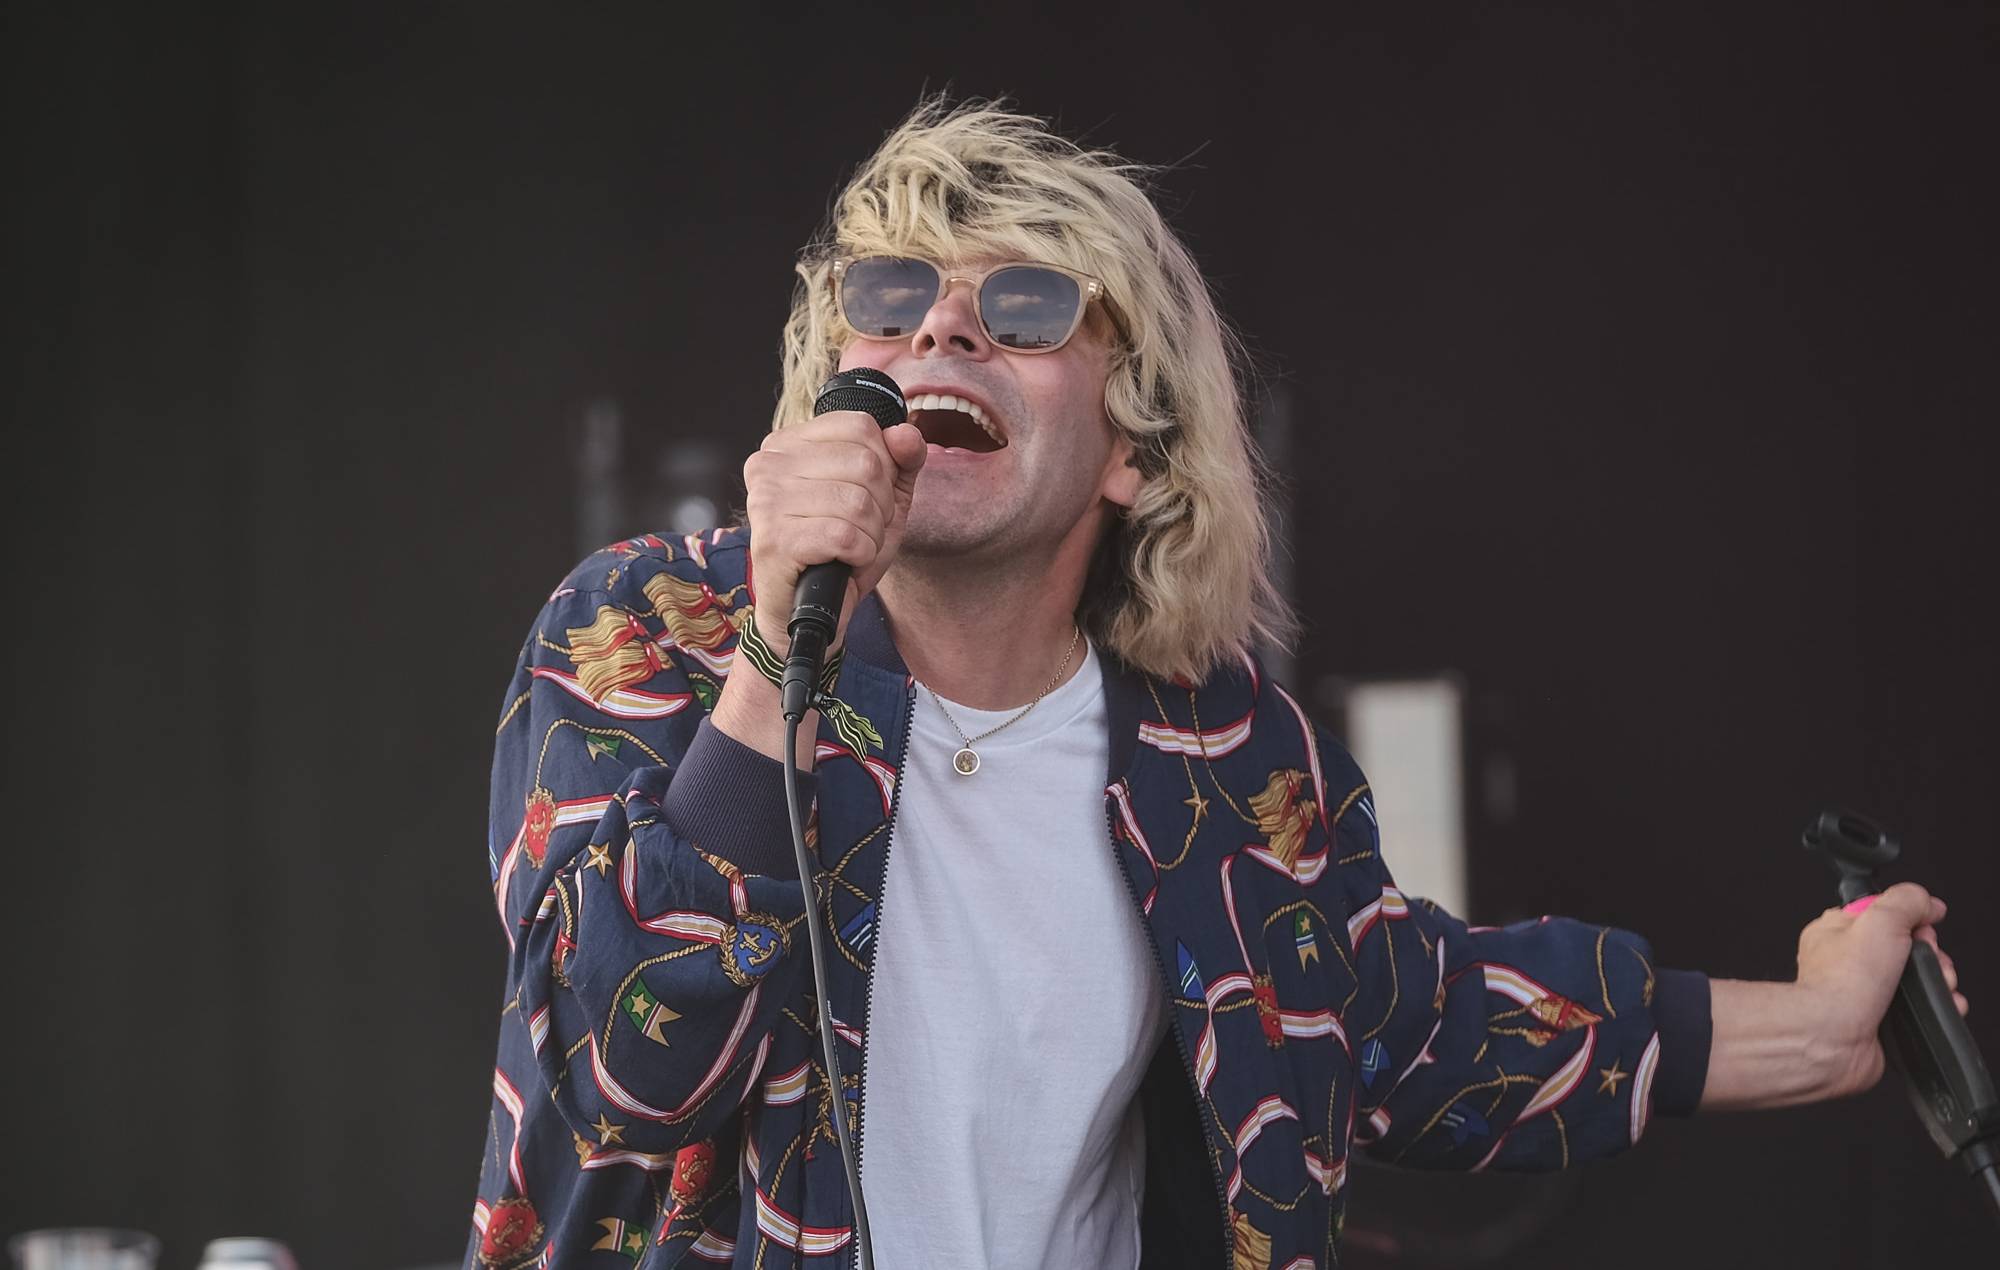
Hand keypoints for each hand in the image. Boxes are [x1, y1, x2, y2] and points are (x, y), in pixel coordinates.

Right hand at [741, 412, 926, 654]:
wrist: (812, 611)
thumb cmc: (841, 550)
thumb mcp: (884, 498)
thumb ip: (902, 461)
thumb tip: (905, 434)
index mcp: (789, 443)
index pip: (861, 425)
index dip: (885, 465)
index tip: (867, 496)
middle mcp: (769, 464)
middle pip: (866, 463)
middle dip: (881, 505)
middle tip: (859, 530)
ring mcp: (766, 501)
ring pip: (859, 502)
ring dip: (871, 535)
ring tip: (849, 548)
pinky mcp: (774, 539)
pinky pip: (846, 535)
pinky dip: (860, 555)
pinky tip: (842, 563)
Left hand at [1793, 883, 1967, 1097]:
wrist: (1834, 1038)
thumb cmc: (1843, 980)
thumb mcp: (1880, 919)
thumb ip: (1906, 900)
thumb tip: (1927, 902)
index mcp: (1837, 930)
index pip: (1882, 914)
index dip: (1910, 919)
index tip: (1922, 927)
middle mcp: (1847, 962)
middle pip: (1906, 947)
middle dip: (1931, 954)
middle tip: (1931, 960)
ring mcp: (1863, 993)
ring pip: (1915, 979)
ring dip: (1939, 980)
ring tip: (1941, 984)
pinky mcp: (1879, 1021)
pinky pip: (1916, 1008)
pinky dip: (1936, 1006)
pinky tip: (1942, 1003)